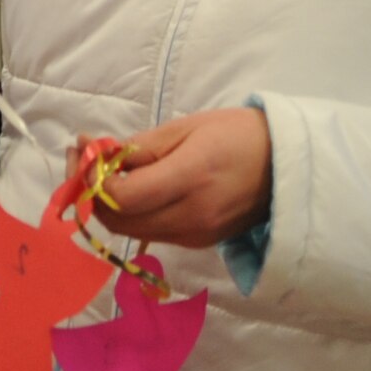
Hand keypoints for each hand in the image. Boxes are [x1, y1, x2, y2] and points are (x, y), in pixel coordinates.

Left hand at [73, 108, 272, 249]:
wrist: (288, 167)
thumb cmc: (238, 135)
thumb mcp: (186, 128)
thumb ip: (139, 147)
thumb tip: (95, 155)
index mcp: (190, 179)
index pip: (122, 197)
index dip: (92, 177)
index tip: (82, 148)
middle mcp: (191, 217)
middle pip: (119, 221)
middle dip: (91, 192)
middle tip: (82, 156)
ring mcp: (196, 235)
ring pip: (131, 231)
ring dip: (108, 204)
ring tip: (102, 169)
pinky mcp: (199, 242)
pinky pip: (152, 232)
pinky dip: (132, 213)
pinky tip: (131, 186)